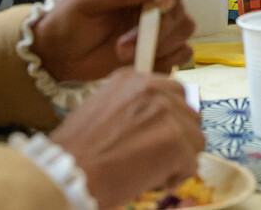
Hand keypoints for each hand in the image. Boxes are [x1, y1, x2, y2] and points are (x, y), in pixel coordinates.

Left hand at [30, 0, 193, 81]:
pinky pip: (181, 52)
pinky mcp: (160, 47)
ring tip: (123, 53)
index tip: (161, 2)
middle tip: (128, 40)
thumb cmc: (69, 19)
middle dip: (160, 24)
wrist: (60, 56)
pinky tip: (140, 62)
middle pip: (181, 0)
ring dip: (159, 44)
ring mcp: (159, 21)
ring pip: (184, 26)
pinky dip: (166, 59)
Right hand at [50, 70, 203, 209]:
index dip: (168, 120)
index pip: (172, 93)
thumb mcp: (100, 111)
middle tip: (153, 158)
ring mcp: (167, 113)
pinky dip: (175, 177)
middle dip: (177, 138)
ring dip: (177, 159)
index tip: (155, 137)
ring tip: (148, 171)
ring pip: (194, 139)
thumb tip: (158, 122)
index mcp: (132, 79)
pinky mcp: (176, 140)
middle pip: (189, 114)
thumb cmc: (75, 152)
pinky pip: (191, 163)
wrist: (66, 174)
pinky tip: (150, 181)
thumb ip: (132, 108)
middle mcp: (152, 88)